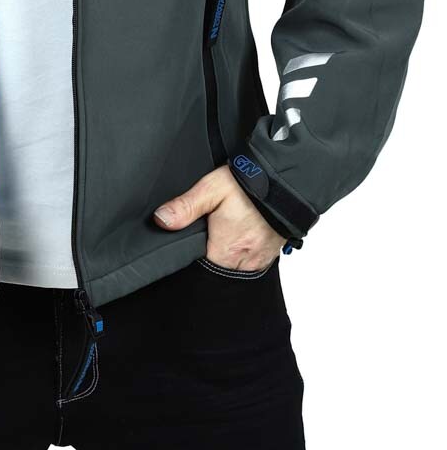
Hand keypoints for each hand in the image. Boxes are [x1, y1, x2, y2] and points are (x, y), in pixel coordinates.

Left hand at [153, 165, 284, 271]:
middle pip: (216, 269)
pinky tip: (240, 232)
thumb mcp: (211, 188)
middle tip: (212, 229)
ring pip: (234, 267)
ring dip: (227, 253)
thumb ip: (186, 206)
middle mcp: (244, 263)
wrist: (287, 180)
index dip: (191, 255)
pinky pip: (251, 262)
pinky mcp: (270, 255)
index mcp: (225, 251)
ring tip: (225, 229)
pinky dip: (243, 251)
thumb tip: (161, 220)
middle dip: (209, 253)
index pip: (199, 267)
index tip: (191, 240)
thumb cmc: (251, 184)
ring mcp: (260, 261)